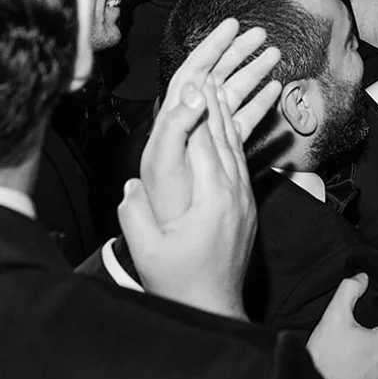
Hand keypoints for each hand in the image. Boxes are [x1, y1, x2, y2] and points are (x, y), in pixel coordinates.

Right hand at [119, 79, 257, 317]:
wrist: (215, 307)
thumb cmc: (179, 282)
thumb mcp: (148, 249)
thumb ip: (135, 214)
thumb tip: (129, 185)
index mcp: (212, 197)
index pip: (202, 143)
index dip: (197, 110)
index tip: (193, 81)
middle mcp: (234, 192)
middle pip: (224, 138)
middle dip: (215, 103)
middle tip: (209, 71)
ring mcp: (245, 199)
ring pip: (236, 149)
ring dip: (228, 117)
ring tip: (222, 89)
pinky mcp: (248, 207)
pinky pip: (242, 165)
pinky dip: (235, 141)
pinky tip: (231, 130)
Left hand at [148, 18, 281, 221]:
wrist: (177, 239)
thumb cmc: (166, 205)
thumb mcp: (165, 163)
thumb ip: (177, 125)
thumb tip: (196, 87)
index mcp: (174, 119)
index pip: (192, 72)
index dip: (210, 47)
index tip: (231, 26)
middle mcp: (191, 122)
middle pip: (214, 76)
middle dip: (236, 52)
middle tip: (260, 33)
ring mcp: (209, 136)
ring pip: (232, 94)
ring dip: (252, 72)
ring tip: (275, 54)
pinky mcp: (224, 152)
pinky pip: (243, 119)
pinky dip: (259, 102)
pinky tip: (275, 90)